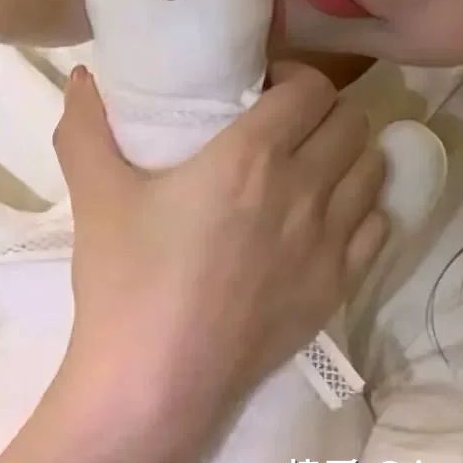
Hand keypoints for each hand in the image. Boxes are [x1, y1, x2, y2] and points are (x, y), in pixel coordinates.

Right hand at [52, 60, 388, 462]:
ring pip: (373, 168)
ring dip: (351, 157)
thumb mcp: (97, 196)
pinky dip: (364, 211)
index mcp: (253, 154)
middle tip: (292, 128)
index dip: (296, 79)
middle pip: (350, 121)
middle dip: (325, 114)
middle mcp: (305, 187)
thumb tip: (82, 78)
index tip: (268, 91)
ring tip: (317, 168)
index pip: (313, 87)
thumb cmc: (126, 282)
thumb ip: (86, 129)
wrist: (154, 384)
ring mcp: (330, 239)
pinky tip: (332, 218)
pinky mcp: (340, 284)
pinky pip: (379, 225)